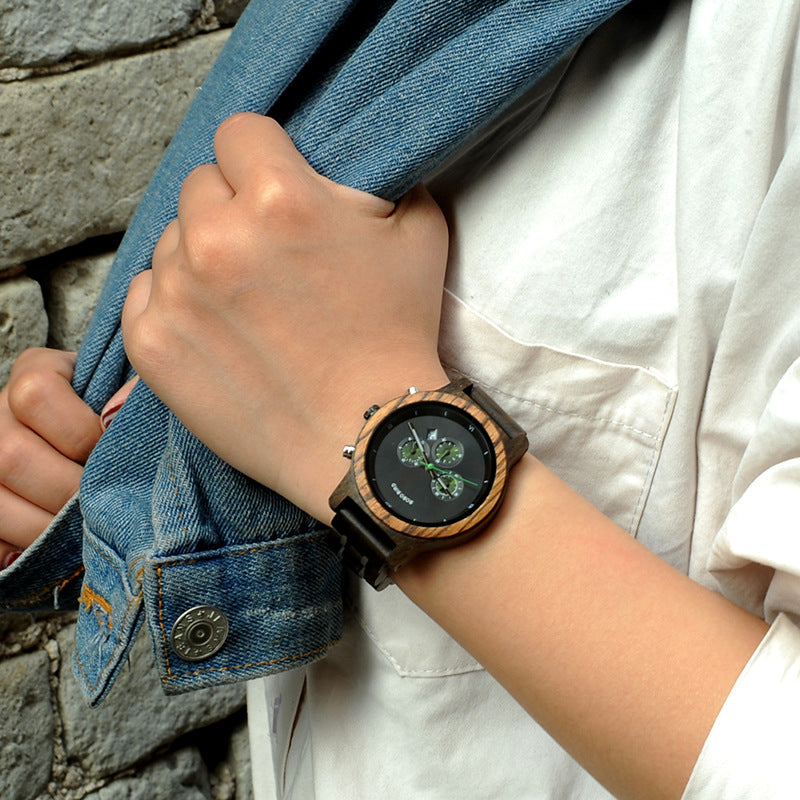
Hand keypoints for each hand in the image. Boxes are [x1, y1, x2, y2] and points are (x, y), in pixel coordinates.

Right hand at [0, 348, 136, 567]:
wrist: (118, 441)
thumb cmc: (134, 416)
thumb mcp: (140, 391)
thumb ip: (140, 391)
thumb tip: (115, 417)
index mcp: (36, 375)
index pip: (35, 396)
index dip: (80, 432)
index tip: (111, 449)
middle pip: (9, 455)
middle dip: (67, 490)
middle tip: (104, 502)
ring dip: (45, 527)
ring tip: (85, 531)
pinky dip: (22, 551)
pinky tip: (58, 551)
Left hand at [122, 114, 449, 521]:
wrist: (367, 437)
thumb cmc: (396, 340)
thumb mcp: (419, 240)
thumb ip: (388, 187)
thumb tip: (369, 175)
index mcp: (281, 198)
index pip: (240, 133)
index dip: (263, 157)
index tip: (275, 184)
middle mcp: (218, 238)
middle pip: (200, 186)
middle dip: (232, 208)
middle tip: (266, 253)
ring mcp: (178, 293)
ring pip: (171, 241)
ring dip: (202, 258)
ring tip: (246, 302)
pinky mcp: (152, 344)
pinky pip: (145, 294)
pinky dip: (174, 304)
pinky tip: (215, 329)